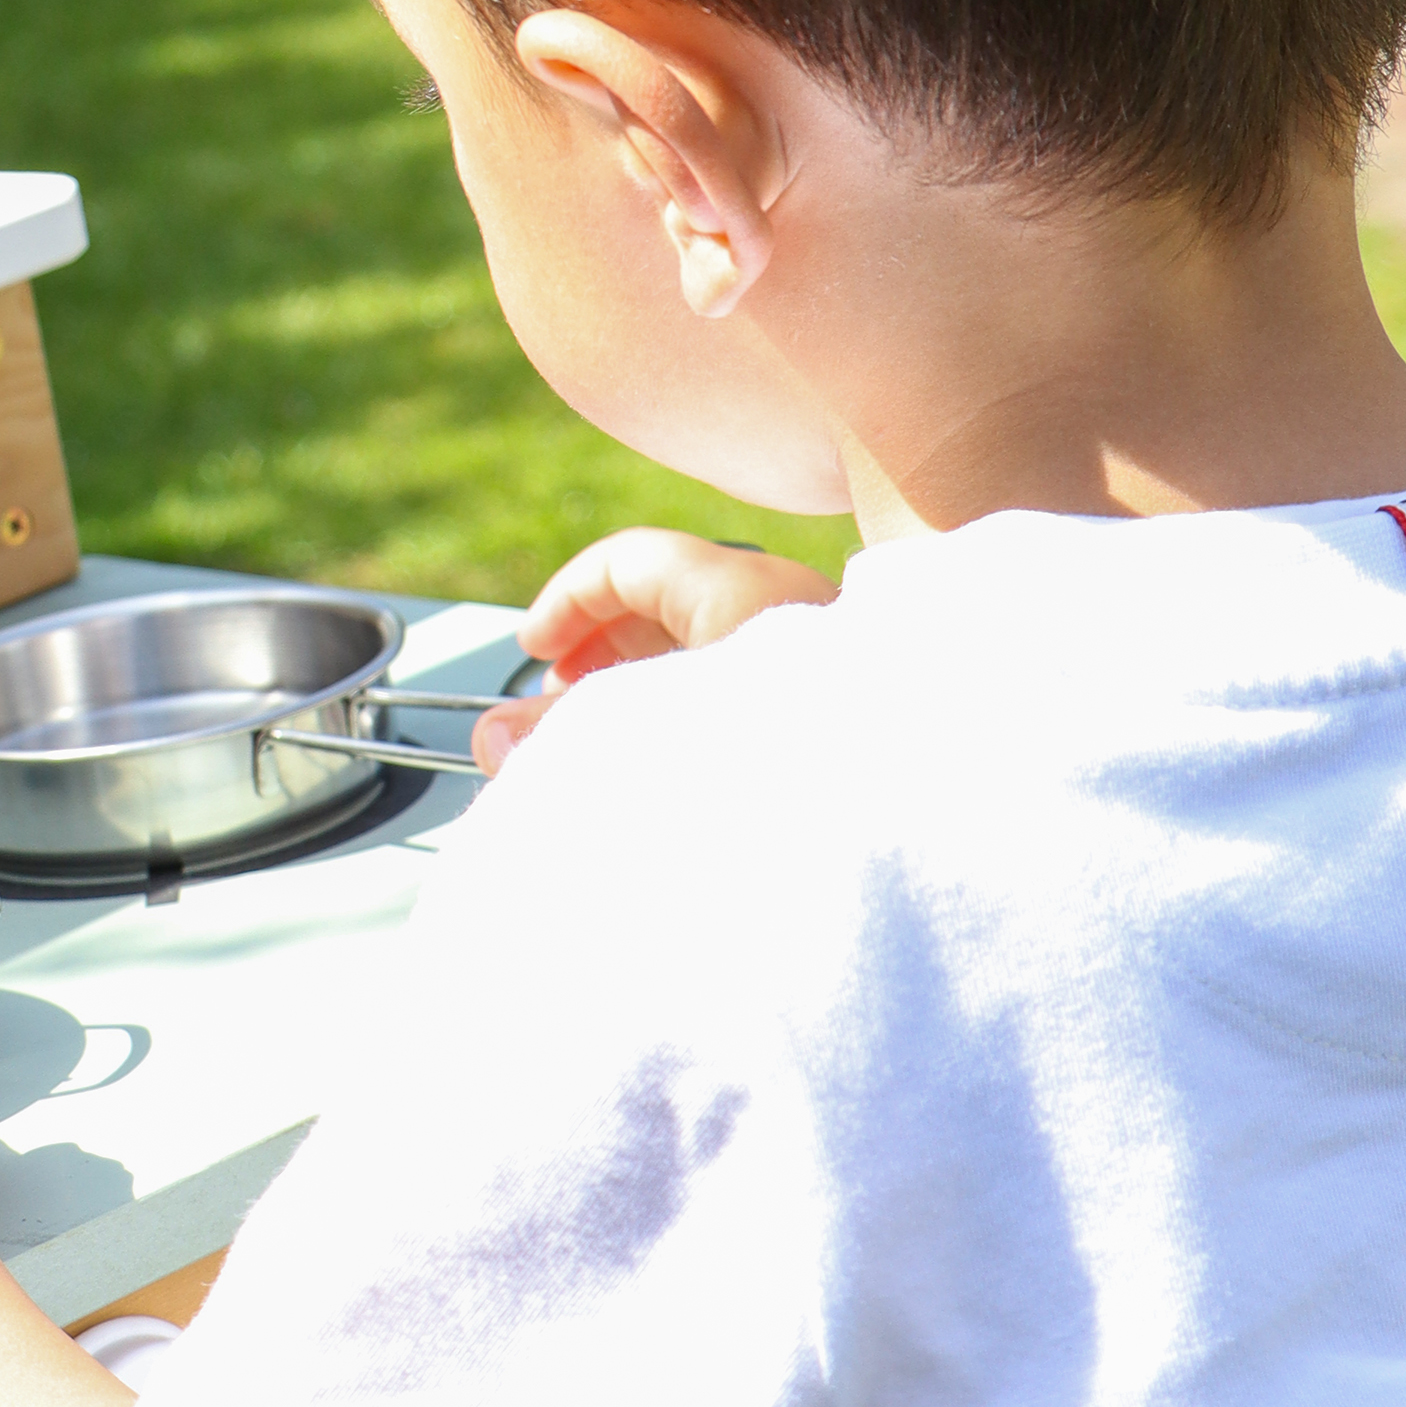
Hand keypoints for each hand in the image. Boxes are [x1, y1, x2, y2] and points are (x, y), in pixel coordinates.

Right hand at [474, 527, 836, 772]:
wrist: (910, 845)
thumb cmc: (788, 785)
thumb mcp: (644, 744)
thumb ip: (558, 738)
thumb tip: (495, 739)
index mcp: (746, 597)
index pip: (630, 561)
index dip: (566, 602)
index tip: (535, 653)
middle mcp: (794, 612)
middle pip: (673, 601)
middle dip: (603, 651)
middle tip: (561, 707)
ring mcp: (824, 663)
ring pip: (713, 651)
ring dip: (649, 691)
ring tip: (610, 749)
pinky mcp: (839, 716)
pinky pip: (752, 695)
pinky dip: (697, 718)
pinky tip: (673, 774)